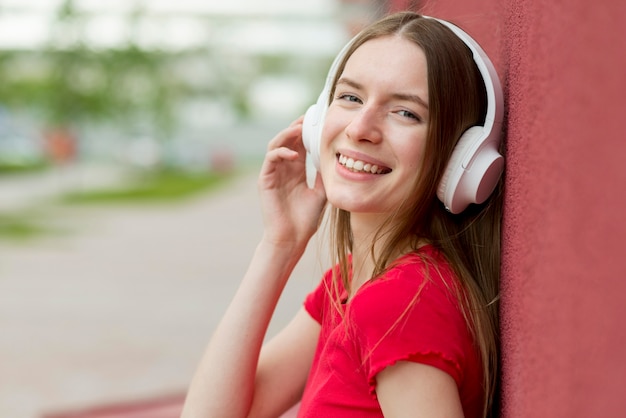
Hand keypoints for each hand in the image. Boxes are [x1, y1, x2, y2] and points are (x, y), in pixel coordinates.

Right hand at [258, 117, 326, 250]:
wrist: (292, 238)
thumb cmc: (306, 220)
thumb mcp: (321, 193)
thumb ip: (323, 175)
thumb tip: (336, 158)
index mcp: (296, 171)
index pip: (300, 145)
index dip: (307, 132)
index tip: (319, 120)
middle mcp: (284, 169)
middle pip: (287, 140)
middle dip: (297, 127)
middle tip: (309, 117)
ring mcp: (273, 174)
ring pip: (276, 144)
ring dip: (287, 134)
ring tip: (300, 128)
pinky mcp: (265, 180)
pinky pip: (271, 159)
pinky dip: (281, 152)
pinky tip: (295, 154)